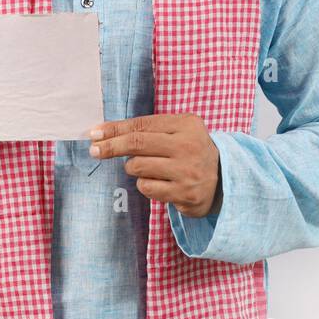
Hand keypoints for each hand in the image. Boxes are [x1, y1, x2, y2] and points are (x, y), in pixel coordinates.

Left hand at [90, 113, 222, 218]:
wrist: (224, 179)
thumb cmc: (190, 151)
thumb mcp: (177, 131)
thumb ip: (147, 129)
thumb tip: (104, 132)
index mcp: (186, 124)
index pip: (142, 125)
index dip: (115, 129)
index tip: (95, 133)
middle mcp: (188, 146)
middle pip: (137, 144)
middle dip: (111, 146)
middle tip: (94, 150)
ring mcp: (187, 171)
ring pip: (138, 167)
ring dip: (133, 168)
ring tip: (146, 167)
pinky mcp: (185, 194)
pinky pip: (147, 188)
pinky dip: (144, 184)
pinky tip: (157, 182)